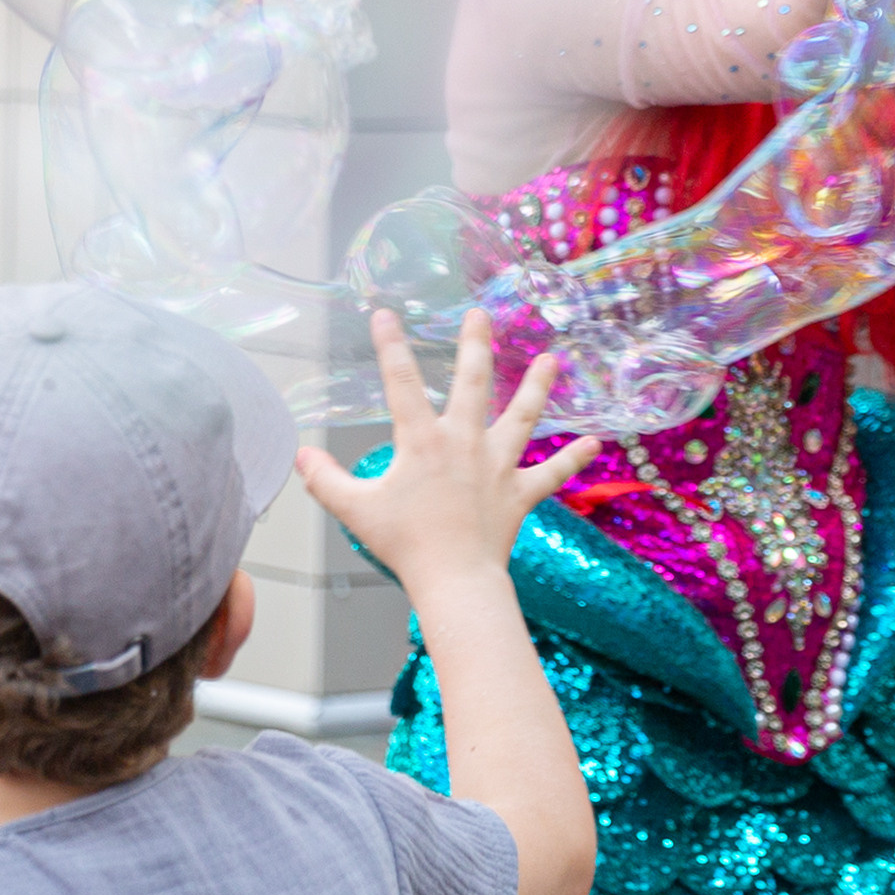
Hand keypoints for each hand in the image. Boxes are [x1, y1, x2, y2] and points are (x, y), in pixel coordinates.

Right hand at [296, 309, 598, 599]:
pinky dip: (572, 459)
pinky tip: (594, 442)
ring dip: (537, 386)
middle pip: (472, 383)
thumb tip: (301, 455)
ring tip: (552, 358)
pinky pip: (551, 473)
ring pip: (522, 416)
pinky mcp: (520, 491)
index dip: (391, 347)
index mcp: (423, 441)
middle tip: (481, 314)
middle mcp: (464, 442)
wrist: (453, 580)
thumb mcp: (355, 511)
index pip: (401, 384)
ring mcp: (497, 465)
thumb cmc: (404, 544)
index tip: (385, 314)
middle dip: (475, 345)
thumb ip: (326, 480)